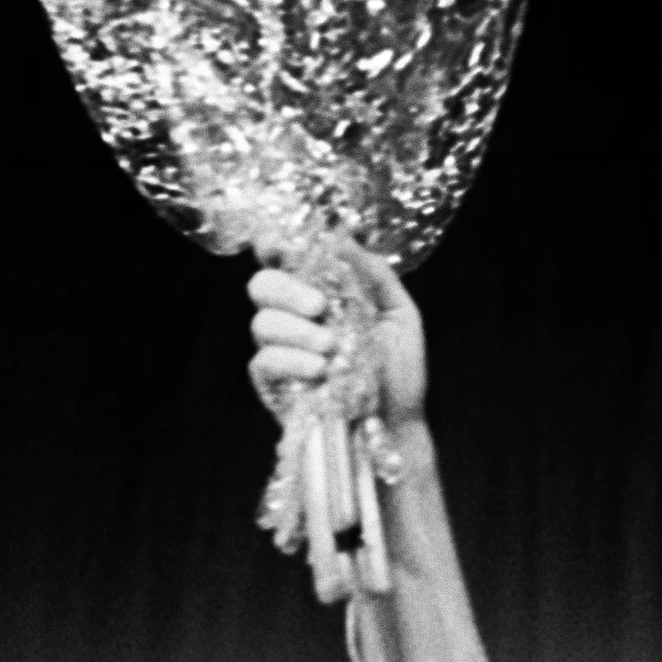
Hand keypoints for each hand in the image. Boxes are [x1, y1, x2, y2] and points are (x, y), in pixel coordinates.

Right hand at [248, 236, 427, 432]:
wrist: (400, 422)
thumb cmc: (400, 371)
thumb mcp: (400, 314)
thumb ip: (374, 273)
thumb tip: (341, 238)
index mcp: (318, 292)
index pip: (280, 259)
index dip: (272, 245)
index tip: (280, 246)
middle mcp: (293, 317)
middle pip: (262, 285)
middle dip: (288, 289)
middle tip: (320, 306)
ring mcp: (280, 350)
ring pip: (261, 322)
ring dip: (297, 330)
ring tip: (330, 347)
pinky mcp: (273, 384)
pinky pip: (264, 361)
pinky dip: (291, 360)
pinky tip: (318, 369)